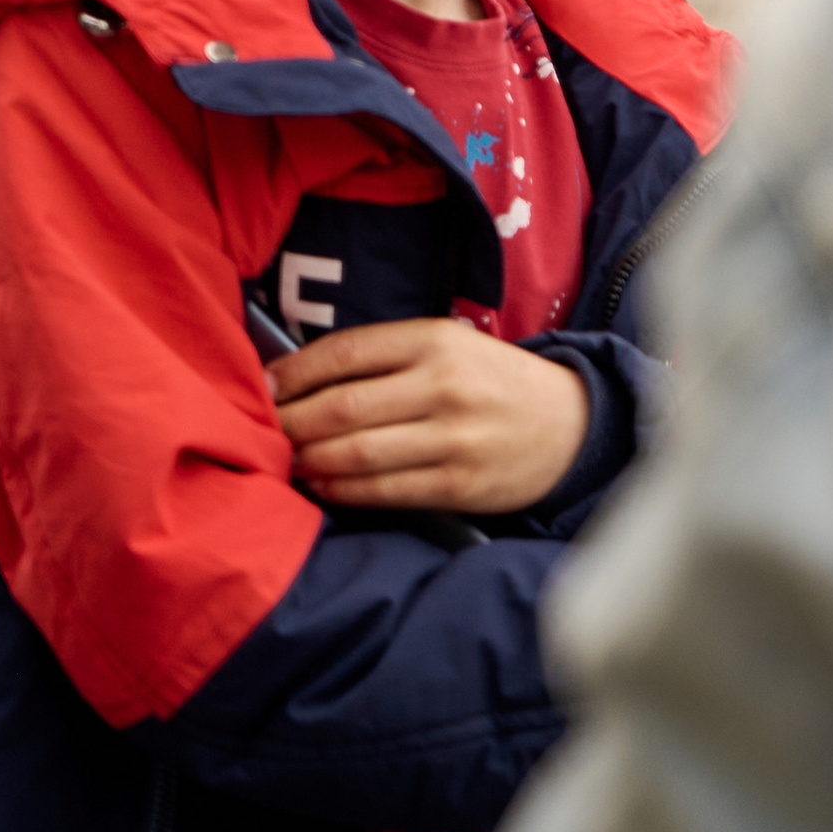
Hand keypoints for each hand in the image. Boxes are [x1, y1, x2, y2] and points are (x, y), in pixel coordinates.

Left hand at [272, 317, 589, 515]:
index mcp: (433, 340)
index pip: (345, 352)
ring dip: (312, 460)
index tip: (264, 386)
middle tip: (263, 431)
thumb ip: (383, 357)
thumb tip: (299, 376)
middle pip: (343, 406)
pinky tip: (323, 486)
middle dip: (292, 422)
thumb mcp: (445, 346)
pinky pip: (387, 490)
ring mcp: (453, 438)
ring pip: (359, 452)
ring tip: (288, 461)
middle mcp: (442, 385)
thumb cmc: (489, 381)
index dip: (294, 372)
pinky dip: (345, 491)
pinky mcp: (461, 485)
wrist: (569, 423)